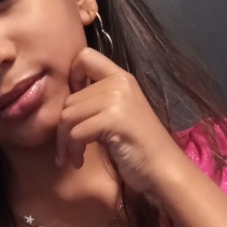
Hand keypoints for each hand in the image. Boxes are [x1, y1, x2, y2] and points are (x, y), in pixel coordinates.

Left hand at [58, 48, 181, 194]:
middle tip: (70, 149)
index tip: (75, 107)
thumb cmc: (138, 148)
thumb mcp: (118, 115)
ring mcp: (117, 100)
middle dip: (63, 128)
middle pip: (69, 98)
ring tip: (74, 157)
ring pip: (68, 116)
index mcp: (121, 77)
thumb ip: (97, 101)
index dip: (71, 78)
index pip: (84, 57)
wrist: (163, 169)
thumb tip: (63, 103)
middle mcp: (119, 83)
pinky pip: (76, 132)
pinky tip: (80, 162)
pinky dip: (73, 150)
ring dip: (66, 142)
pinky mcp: (114, 120)